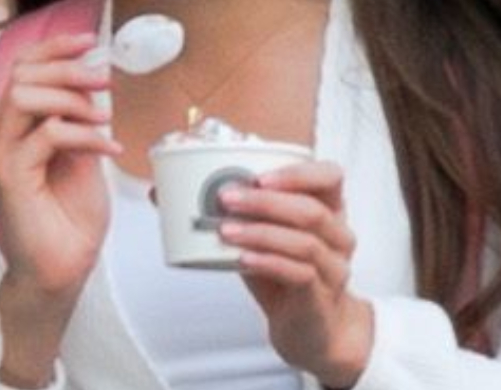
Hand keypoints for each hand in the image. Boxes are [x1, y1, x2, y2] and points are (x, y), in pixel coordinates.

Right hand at [0, 32, 120, 305]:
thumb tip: (91, 84)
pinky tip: (108, 150)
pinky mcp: (9, 175)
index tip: (91, 42)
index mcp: (10, 128)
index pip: (21, 70)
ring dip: (71, 98)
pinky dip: (83, 135)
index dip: (54, 48)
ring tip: (104, 118)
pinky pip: (46, 135)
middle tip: (106, 83)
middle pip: (22, 75)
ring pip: (24, 96)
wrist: (61, 270)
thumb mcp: (80, 158)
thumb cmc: (69, 220)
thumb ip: (77, 122)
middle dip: (69, 70)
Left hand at [218, 160, 374, 387]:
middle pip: (311, 210)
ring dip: (261, 231)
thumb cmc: (283, 273)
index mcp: (328, 209)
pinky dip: (268, 262)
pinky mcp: (320, 295)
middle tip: (226, 198)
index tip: (258, 175)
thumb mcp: (257, 237)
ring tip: (226, 230)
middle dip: (265, 201)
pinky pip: (299, 274)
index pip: (329, 176)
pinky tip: (243, 259)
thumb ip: (226, 214)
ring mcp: (333, 267)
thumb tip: (162, 193)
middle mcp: (338, 235)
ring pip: (305, 241)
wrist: (308, 327)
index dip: (298, 173)